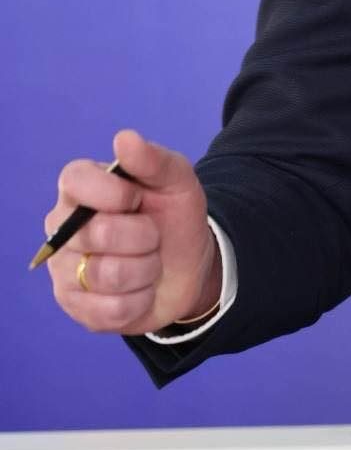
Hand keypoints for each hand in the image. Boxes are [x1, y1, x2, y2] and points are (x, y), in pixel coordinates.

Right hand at [44, 128, 220, 335]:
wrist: (188, 266)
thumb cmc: (174, 216)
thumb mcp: (177, 182)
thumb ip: (154, 159)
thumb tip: (124, 139)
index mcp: (81, 188)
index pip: (75, 180)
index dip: (113, 192)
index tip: (138, 199)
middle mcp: (63, 228)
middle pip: (97, 234)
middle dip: (144, 237)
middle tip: (153, 236)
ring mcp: (64, 270)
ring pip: (105, 275)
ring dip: (145, 270)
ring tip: (149, 263)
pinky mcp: (76, 307)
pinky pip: (108, 310)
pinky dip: (139, 300)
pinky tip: (142, 290)